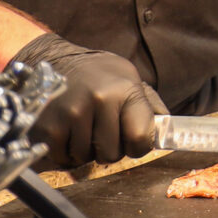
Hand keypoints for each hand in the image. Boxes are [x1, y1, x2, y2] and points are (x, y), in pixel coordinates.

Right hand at [14, 33, 165, 167]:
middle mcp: (100, 100)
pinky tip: (67, 131)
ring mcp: (71, 113)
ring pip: (86, 158)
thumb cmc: (99, 74)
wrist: (55, 60)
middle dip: (109, 149)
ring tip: (83, 127)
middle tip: (102, 130)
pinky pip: (63, 158)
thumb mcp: (130, 79)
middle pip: (112, 154)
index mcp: (125, 90)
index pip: (141, 138)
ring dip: (85, 150)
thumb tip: (169, 132)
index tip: (132, 141)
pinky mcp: (48, 126)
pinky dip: (65, 152)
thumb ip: (151, 107)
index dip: (138, 146)